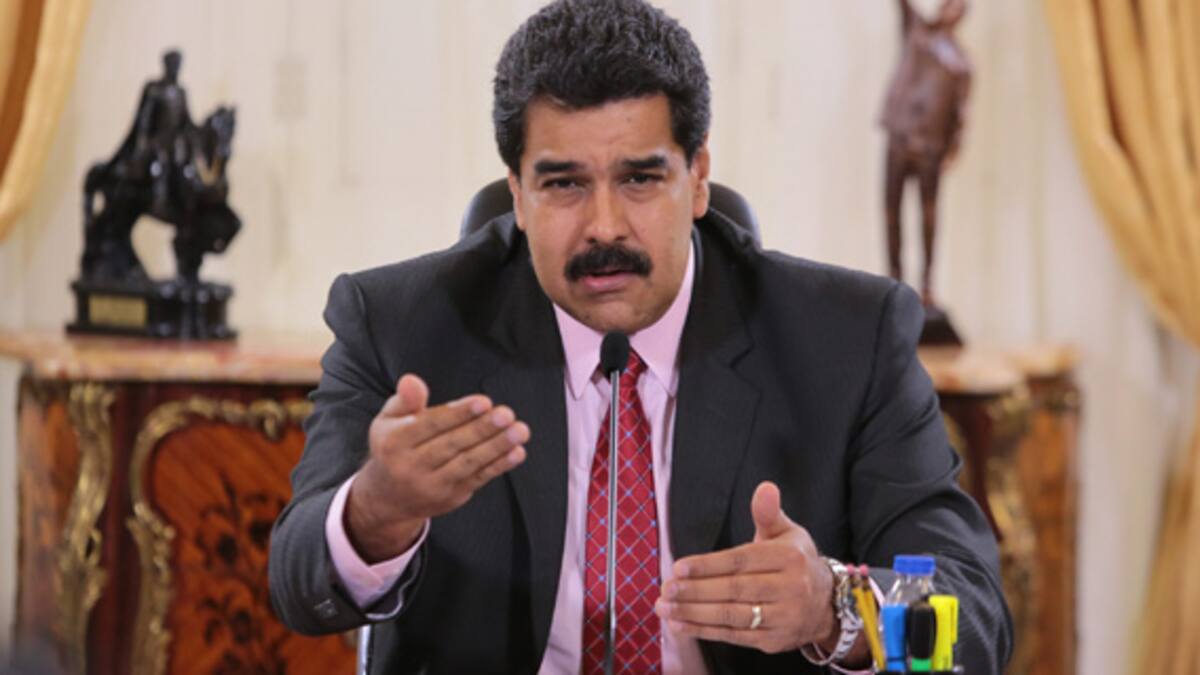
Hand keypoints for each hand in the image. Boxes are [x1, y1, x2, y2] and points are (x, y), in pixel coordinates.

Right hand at [345, 374, 529, 561]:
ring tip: (519, 430)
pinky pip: (478, 479)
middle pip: (452, 444)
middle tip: (506, 413)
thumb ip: (404, 400)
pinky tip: (517, 452)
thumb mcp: (388, 421)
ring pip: (468, 463)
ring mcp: (433, 485)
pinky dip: (499, 465)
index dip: (458, 413)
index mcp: (394, 442)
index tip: (483, 402)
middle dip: (482, 429)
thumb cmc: (393, 448)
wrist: (389, 498)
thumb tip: (412, 381)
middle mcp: (411, 466)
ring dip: (497, 446)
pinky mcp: (452, 496)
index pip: (430, 425)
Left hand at [656, 482, 846, 655]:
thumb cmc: (796, 563)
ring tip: (665, 608)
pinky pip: (734, 636)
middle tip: (666, 588)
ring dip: (694, 613)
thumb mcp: (787, 533)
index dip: (708, 565)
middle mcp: (790, 588)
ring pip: (732, 615)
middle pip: (734, 590)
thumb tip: (765, 488)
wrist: (827, 605)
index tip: (679, 567)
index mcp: (789, 558)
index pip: (742, 561)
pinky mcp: (774, 641)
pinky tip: (680, 625)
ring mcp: (783, 617)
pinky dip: (704, 631)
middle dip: (695, 590)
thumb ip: (768, 513)